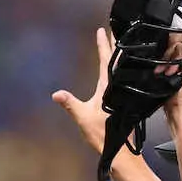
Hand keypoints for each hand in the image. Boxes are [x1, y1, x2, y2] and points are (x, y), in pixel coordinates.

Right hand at [51, 27, 114, 154]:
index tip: (102, 30)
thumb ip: (70, 103)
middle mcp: (118, 88)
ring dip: (119, 58)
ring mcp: (122, 95)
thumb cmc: (103, 134)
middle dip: (114, 46)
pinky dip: (122, 72)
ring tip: (119, 45)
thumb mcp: (82, 116)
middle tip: (114, 30)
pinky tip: (121, 71)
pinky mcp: (124, 103)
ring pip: (122, 71)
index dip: (103, 45)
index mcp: (109, 87)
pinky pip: (123, 82)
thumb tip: (56, 94)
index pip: (106, 61)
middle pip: (117, 62)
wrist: (119, 151)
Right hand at [162, 6, 181, 112]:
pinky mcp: (171, 66)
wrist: (178, 107)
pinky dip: (162, 61)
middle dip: (176, 45)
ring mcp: (181, 61)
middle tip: (174, 59)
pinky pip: (165, 54)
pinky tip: (162, 69)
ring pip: (172, 45)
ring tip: (169, 69)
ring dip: (168, 56)